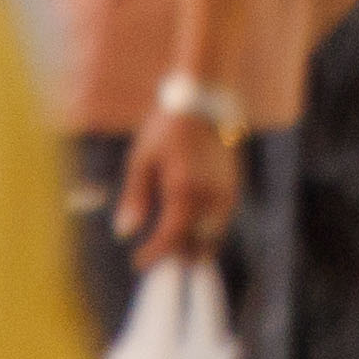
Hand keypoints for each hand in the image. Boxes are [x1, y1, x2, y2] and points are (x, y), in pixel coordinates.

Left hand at [130, 99, 244, 267]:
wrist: (205, 97)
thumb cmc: (168, 126)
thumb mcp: (142, 159)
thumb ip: (135, 198)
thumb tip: (124, 234)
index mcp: (184, 192)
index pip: (170, 238)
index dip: (153, 254)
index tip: (137, 261)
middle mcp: (210, 197)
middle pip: (196, 244)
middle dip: (177, 256)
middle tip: (158, 258)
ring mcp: (226, 192)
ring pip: (213, 236)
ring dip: (195, 245)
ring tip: (175, 247)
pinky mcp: (235, 185)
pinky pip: (222, 220)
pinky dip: (207, 230)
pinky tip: (192, 225)